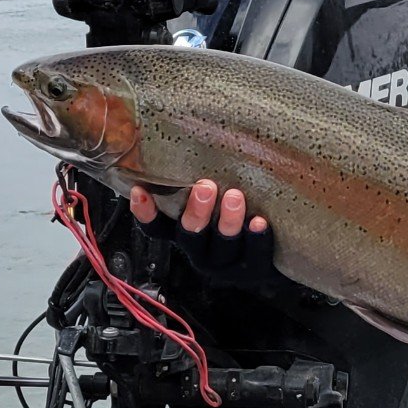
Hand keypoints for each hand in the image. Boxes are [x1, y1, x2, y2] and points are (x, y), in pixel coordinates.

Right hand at [130, 178, 275, 286]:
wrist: (267, 255)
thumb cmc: (233, 214)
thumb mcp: (212, 200)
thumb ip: (198, 183)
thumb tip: (191, 138)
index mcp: (184, 233)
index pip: (157, 228)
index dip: (146, 213)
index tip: (140, 191)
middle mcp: (200, 250)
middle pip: (190, 236)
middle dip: (196, 212)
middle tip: (205, 187)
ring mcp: (225, 261)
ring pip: (222, 245)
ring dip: (227, 221)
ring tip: (234, 196)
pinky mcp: (251, 269)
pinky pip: (253, 256)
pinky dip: (256, 238)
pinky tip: (258, 221)